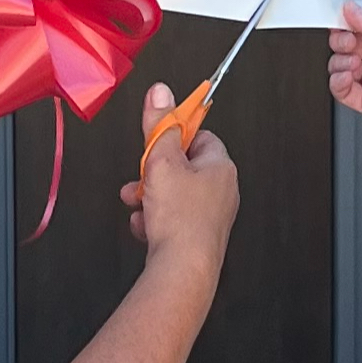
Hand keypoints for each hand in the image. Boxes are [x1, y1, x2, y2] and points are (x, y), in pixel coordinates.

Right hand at [121, 82, 238, 262]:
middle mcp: (222, 191)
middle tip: (144, 176)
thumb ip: (159, 124)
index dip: (174, 135)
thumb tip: (161, 93)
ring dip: (150, 197)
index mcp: (221, 167)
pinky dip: (155, 220)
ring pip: (173, 195)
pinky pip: (172, 219)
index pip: (199, 135)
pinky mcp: (197, 237)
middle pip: (182, 167)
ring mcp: (211, 216)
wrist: (183, 269)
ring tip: (139, 203)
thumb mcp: (162, 160)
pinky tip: (146, 226)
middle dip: (154, 172)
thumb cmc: (182, 221)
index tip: (157, 136)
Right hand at [327, 2, 361, 153]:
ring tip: (354, 64)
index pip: (361, 25)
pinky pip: (343, 91)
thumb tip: (354, 9)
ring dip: (340, 62)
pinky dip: (338, 83)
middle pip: (347, 44)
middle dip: (342, 41)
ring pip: (341, 66)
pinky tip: (348, 78)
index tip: (340, 19)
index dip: (348, 22)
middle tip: (350, 43)